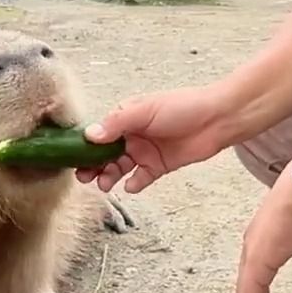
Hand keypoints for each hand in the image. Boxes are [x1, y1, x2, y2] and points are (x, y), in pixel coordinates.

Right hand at [78, 85, 233, 193]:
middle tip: (85, 176)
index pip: (99, 133)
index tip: (75, 158)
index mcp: (126, 117)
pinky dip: (134, 184)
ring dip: (110, 175)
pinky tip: (130, 186)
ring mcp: (145, 151)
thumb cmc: (183, 106)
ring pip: (120, 168)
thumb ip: (116, 124)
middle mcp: (133, 135)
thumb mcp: (145, 110)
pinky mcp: (159, 166)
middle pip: (106, 153)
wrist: (217, 119)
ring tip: (105, 183)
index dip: (86, 146)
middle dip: (93, 165)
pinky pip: (141, 178)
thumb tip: (90, 135)